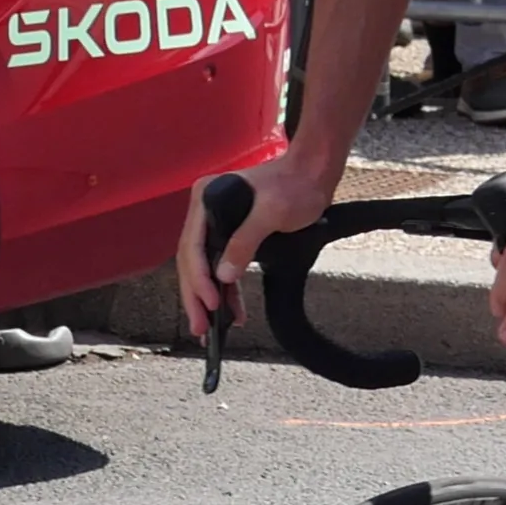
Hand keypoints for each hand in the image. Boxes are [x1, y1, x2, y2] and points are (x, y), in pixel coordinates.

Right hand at [179, 147, 336, 340]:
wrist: (313, 174)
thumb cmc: (294, 185)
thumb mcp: (271, 213)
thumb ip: (245, 241)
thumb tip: (223, 276)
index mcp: (205, 198)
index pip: (192, 245)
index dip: (198, 278)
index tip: (209, 302)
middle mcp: (204, 210)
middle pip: (192, 260)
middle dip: (196, 296)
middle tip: (200, 328)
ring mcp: (216, 223)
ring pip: (204, 268)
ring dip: (208, 299)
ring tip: (209, 330)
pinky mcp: (231, 234)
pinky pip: (221, 266)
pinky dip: (226, 290)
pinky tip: (232, 311)